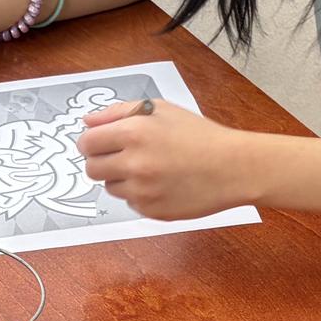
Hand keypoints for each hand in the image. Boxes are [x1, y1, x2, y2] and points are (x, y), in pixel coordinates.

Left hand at [77, 100, 256, 219]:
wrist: (234, 167)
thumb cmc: (199, 135)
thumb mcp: (160, 110)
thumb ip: (118, 113)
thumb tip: (87, 121)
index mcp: (134, 132)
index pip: (86, 143)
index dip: (91, 143)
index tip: (100, 143)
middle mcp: (134, 163)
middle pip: (91, 169)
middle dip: (102, 162)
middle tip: (123, 156)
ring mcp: (143, 191)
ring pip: (110, 188)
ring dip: (122, 179)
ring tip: (151, 168)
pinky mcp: (152, 211)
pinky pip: (131, 203)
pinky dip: (140, 195)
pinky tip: (163, 183)